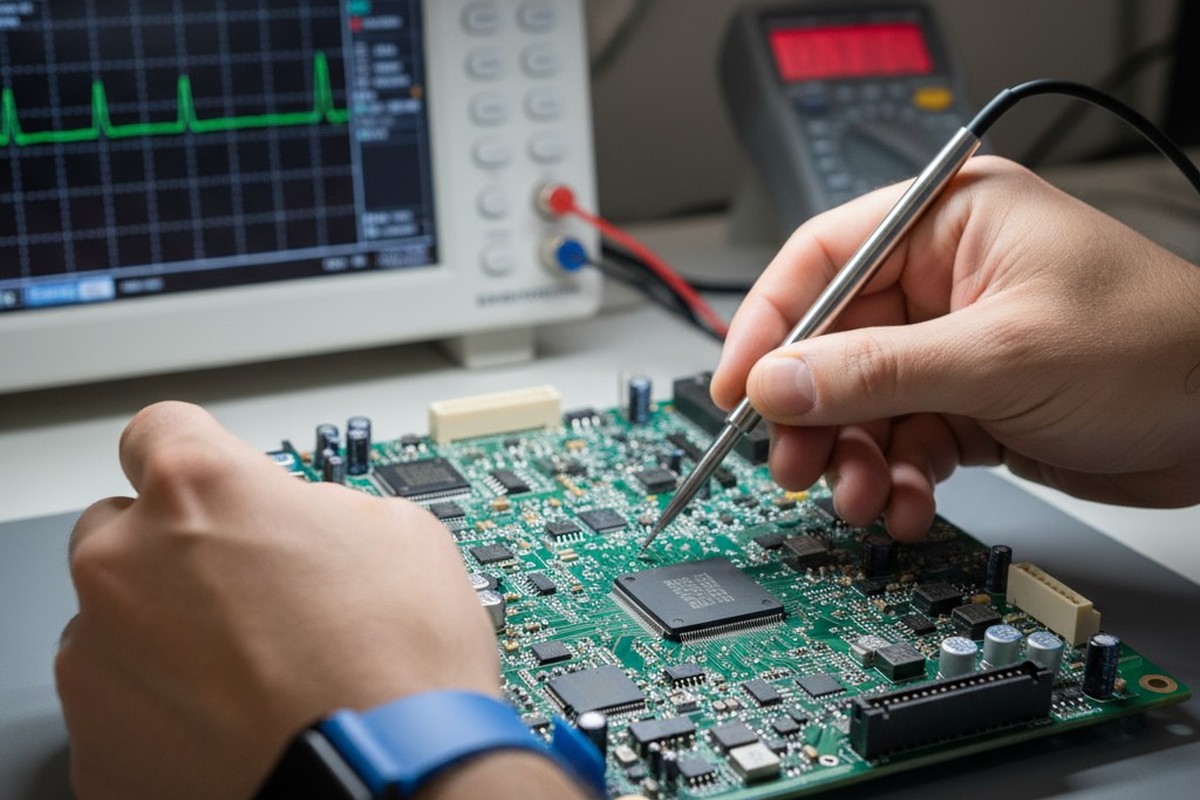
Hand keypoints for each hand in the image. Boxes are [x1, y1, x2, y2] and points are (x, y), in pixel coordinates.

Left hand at [55, 402, 503, 798]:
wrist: (394, 780)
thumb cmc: (402, 666)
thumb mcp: (396, 531)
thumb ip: (315, 506)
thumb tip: (299, 522)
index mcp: (198, 492)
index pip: (160, 431)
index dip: (199, 455)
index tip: (215, 484)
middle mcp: (126, 566)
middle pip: (122, 530)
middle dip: (177, 552)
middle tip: (249, 594)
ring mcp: (98, 662)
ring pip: (113, 622)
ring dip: (166, 634)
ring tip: (251, 672)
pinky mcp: (97, 748)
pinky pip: (118, 706)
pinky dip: (162, 709)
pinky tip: (232, 720)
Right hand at [712, 156, 1199, 540]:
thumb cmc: (1155, 345)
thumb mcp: (1002, 354)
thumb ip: (879, 369)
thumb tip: (779, 381)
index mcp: (946, 222)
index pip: (821, 261)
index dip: (769, 325)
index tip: (738, 388)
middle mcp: (939, 280)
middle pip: (830, 344)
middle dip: (812, 412)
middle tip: (796, 463)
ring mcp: (949, 345)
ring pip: (860, 403)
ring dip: (853, 457)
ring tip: (861, 496)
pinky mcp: (965, 402)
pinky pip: (899, 439)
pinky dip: (896, 477)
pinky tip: (907, 501)